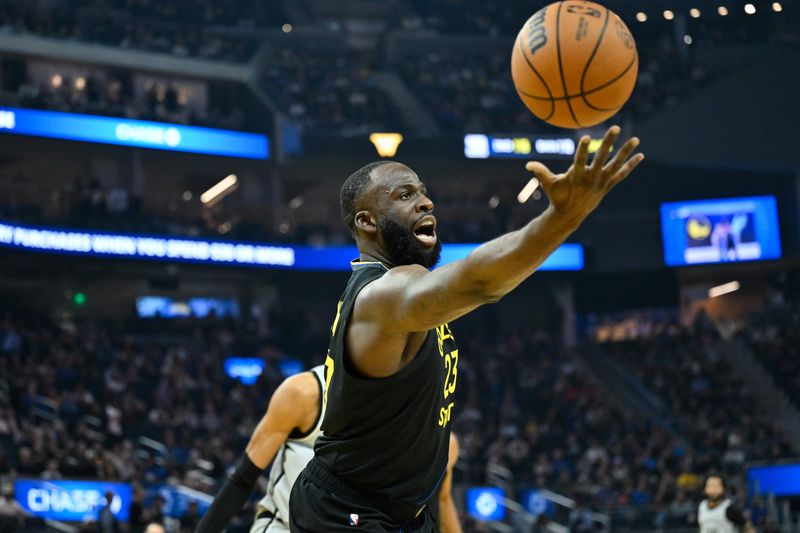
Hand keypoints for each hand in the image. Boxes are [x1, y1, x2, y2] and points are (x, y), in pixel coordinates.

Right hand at [526, 125, 643, 226]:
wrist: (570, 216)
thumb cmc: (557, 197)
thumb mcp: (548, 184)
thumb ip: (540, 172)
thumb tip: (527, 165)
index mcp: (576, 177)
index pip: (579, 160)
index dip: (582, 149)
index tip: (586, 136)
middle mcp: (591, 179)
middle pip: (601, 158)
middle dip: (608, 143)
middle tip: (616, 127)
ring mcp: (601, 182)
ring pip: (615, 165)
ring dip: (626, 152)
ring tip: (636, 139)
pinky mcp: (608, 186)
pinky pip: (621, 174)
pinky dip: (631, 166)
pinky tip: (640, 156)